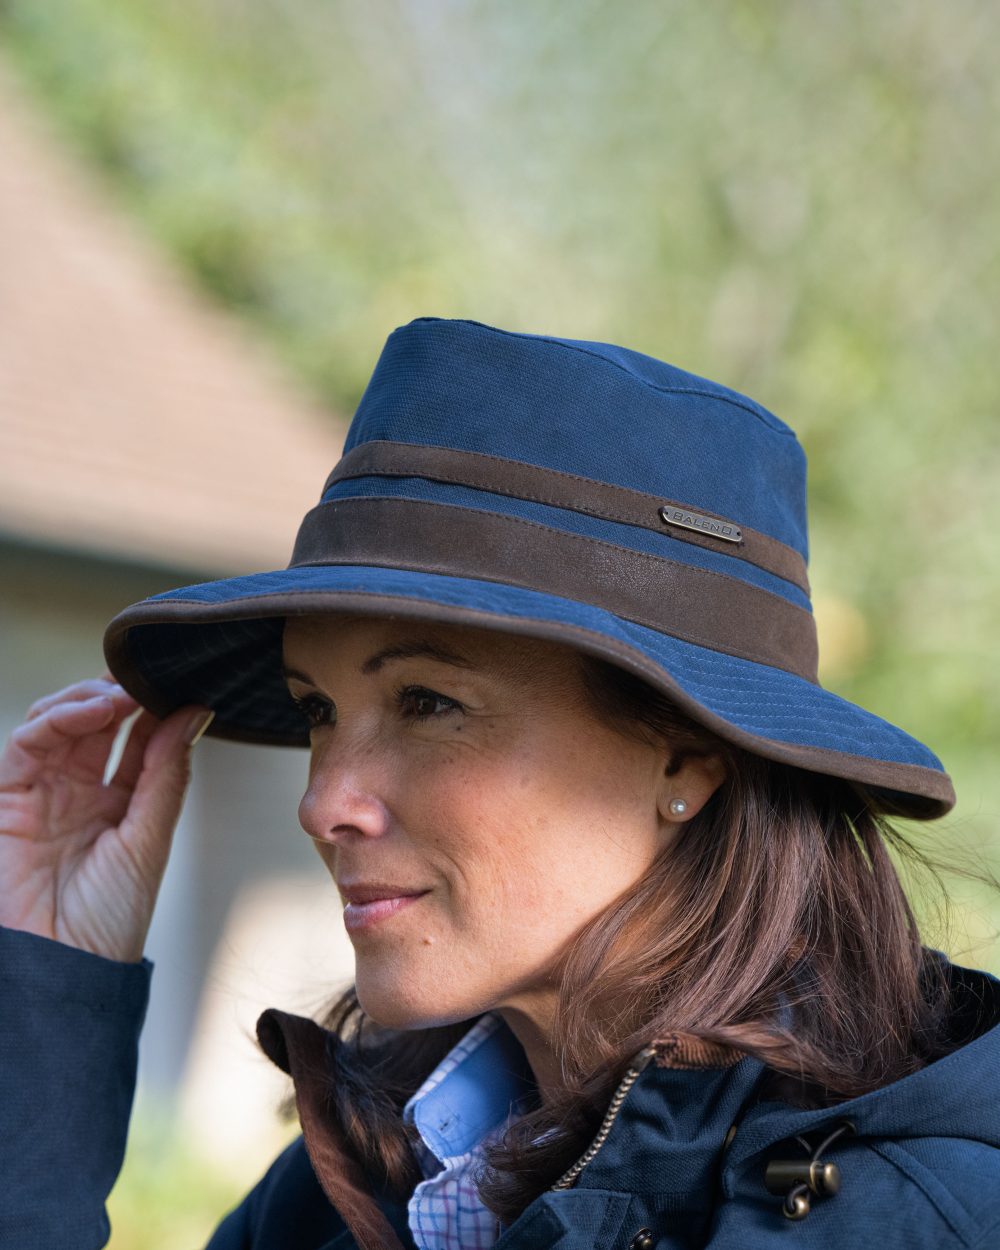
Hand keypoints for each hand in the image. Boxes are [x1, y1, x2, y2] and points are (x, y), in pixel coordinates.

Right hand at [0, 677, 212, 961]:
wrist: (59, 969)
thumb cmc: (107, 921)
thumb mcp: (146, 839)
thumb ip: (165, 774)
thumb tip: (195, 713)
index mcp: (118, 804)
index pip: (136, 740)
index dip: (154, 708)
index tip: (181, 682)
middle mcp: (79, 792)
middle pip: (97, 723)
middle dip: (121, 692)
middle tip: (149, 675)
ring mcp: (41, 792)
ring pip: (59, 722)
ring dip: (90, 698)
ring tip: (123, 693)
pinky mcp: (6, 796)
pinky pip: (26, 743)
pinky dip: (57, 718)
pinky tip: (93, 710)